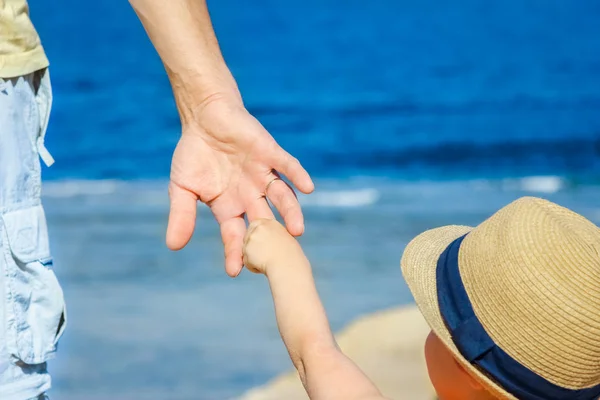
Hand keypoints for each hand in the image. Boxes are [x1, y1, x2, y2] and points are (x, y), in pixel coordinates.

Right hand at [167, 97, 313, 276]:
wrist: (203, 118)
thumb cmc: (193, 155)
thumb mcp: (182, 188)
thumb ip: (182, 215)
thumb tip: (174, 245)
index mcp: (230, 207)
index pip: (236, 235)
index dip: (236, 252)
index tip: (236, 271)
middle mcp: (250, 195)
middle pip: (264, 221)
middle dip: (270, 239)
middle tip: (277, 258)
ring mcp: (262, 175)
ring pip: (281, 197)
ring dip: (290, 212)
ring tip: (297, 230)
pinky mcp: (269, 153)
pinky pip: (287, 166)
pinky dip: (297, 175)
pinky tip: (308, 188)